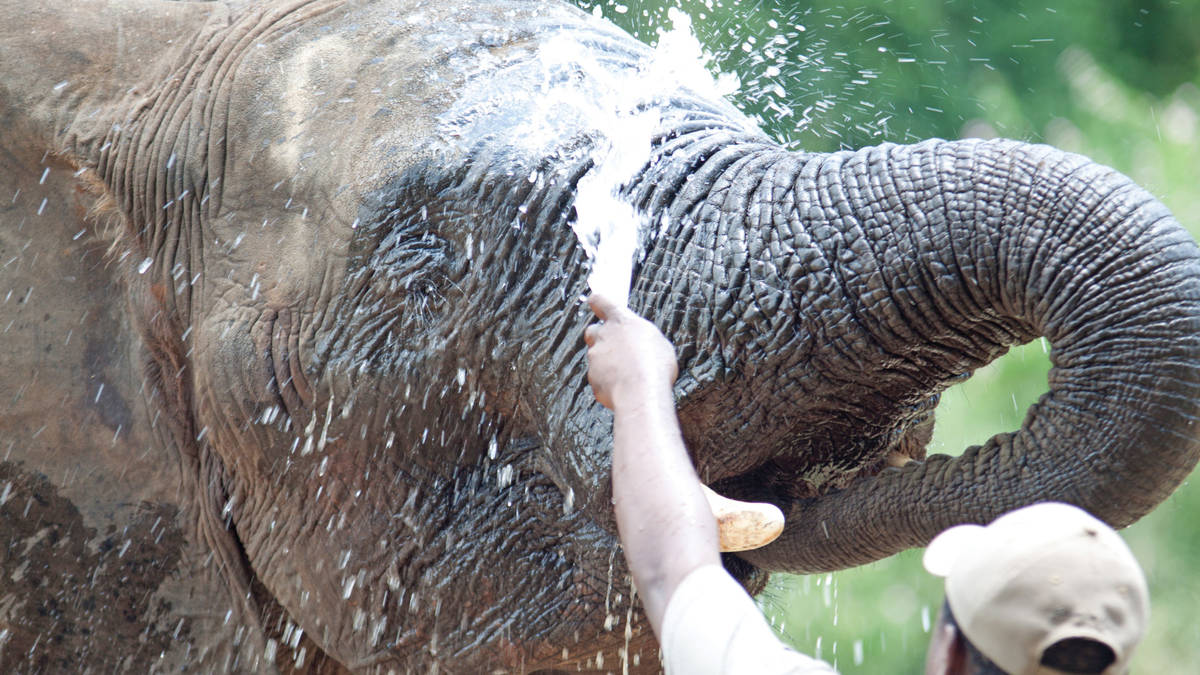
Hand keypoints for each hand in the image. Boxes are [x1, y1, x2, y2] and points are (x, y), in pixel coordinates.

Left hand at [584, 294, 678, 409]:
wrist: (640, 393)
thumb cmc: (654, 366)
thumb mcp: (657, 342)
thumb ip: (641, 337)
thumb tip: (638, 342)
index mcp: (620, 321)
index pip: (601, 302)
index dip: (598, 301)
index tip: (595, 300)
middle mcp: (603, 336)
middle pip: (593, 331)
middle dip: (600, 337)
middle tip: (615, 345)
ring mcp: (595, 358)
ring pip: (596, 356)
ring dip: (608, 362)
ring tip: (628, 373)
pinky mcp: (593, 378)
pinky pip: (599, 378)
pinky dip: (608, 381)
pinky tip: (625, 386)